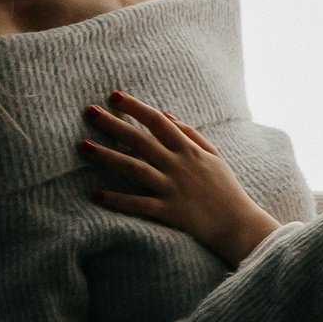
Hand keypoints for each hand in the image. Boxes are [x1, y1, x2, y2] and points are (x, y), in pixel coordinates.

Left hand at [81, 91, 278, 265]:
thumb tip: (166, 114)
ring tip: (84, 146)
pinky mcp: (167, 211)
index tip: (114, 96)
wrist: (238, 225)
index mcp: (188, 150)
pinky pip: (138, 204)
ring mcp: (172, 188)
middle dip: (114, 124)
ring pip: (134, 168)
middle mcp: (178, 165)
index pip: (158, 121)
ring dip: (108, 156)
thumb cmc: (225, 189)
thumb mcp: (214, 155)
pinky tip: (96, 195)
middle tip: (89, 112)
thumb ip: (190, 134)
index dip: (136, 107)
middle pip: (140, 140)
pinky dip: (117, 200)